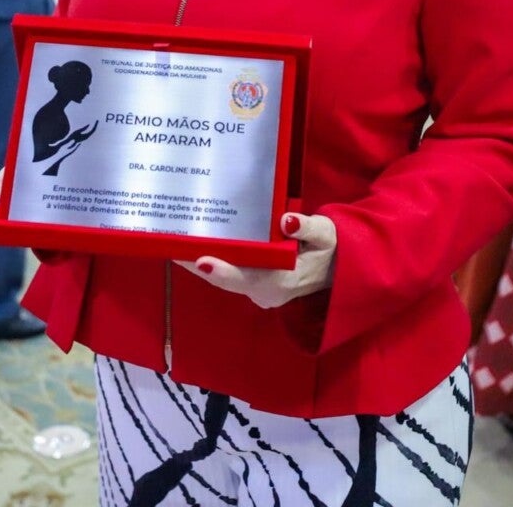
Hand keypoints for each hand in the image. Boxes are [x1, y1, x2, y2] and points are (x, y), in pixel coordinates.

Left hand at [175, 212, 336, 308]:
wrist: (340, 269)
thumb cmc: (333, 248)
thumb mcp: (327, 233)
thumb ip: (309, 228)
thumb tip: (287, 221)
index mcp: (283, 281)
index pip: (247, 277)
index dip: (223, 270)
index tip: (201, 260)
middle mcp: (266, 292)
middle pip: (226, 279)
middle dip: (198, 264)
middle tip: (172, 246)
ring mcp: (260, 292)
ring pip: (225, 279)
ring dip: (201, 264)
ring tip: (176, 244)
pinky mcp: (256, 286)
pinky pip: (231, 276)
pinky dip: (214, 263)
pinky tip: (196, 247)